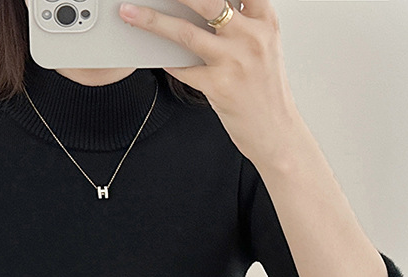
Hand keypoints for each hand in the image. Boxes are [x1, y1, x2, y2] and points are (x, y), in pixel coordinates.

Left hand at [118, 0, 301, 169]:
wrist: (275, 132)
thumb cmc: (266, 91)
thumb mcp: (263, 49)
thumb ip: (241, 25)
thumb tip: (204, 9)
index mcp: (265, 22)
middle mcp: (251, 37)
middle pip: (206, 1)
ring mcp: (235, 62)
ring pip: (185, 33)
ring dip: (153, 21)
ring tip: (132, 13)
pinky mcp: (219, 87)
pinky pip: (183, 69)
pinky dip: (167, 62)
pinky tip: (156, 56)